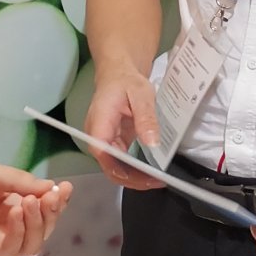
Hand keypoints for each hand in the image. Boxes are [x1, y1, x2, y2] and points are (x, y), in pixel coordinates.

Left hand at [0, 164, 71, 255]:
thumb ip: (19, 181)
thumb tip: (50, 188)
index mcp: (7, 202)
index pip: (40, 206)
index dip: (54, 199)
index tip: (64, 189)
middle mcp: (6, 223)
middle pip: (42, 225)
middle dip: (52, 211)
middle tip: (52, 197)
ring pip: (33, 241)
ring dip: (39, 221)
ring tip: (32, 203)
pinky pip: (14, 248)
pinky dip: (21, 229)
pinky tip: (17, 212)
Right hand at [84, 65, 161, 190]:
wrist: (118, 75)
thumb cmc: (126, 81)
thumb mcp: (141, 94)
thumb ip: (146, 118)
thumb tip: (151, 143)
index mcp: (99, 124)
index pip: (103, 154)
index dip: (121, 170)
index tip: (144, 176)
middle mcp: (97, 137)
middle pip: (110, 167)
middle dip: (133, 179)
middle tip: (157, 180)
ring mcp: (105, 143)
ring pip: (116, 168)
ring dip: (135, 177)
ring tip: (157, 179)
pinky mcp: (113, 144)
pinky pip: (122, 163)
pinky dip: (136, 170)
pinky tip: (151, 171)